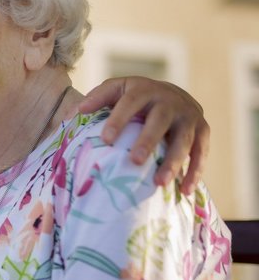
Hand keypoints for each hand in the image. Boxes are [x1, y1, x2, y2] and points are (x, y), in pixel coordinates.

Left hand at [80, 76, 208, 194]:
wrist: (172, 93)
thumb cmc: (134, 98)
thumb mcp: (116, 90)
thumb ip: (98, 98)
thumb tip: (76, 112)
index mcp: (144, 90)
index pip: (130, 103)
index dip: (118, 119)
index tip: (105, 140)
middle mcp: (169, 100)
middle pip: (160, 120)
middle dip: (148, 140)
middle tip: (135, 160)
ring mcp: (188, 115)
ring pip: (183, 139)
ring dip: (173, 161)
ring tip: (159, 182)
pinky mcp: (203, 130)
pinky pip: (201, 152)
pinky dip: (195, 171)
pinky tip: (185, 190)